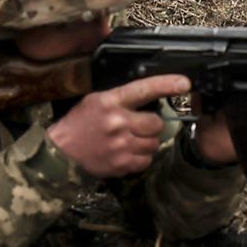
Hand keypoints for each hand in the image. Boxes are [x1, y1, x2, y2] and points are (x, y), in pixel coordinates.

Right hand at [47, 74, 188, 177]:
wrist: (61, 153)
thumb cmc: (79, 124)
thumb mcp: (96, 101)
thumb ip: (122, 98)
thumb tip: (151, 98)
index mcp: (110, 102)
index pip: (144, 89)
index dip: (167, 84)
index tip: (185, 83)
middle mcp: (118, 122)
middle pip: (156, 123)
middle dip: (152, 124)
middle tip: (140, 125)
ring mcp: (121, 145)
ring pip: (154, 143)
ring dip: (147, 142)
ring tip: (131, 140)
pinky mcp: (122, 164)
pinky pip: (146, 160)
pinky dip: (141, 157)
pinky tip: (128, 152)